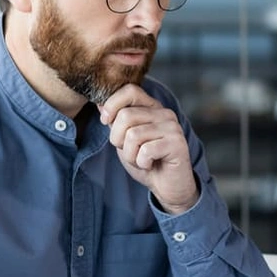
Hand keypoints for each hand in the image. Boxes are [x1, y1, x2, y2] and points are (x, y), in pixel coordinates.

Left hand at [99, 84, 199, 213]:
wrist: (167, 186)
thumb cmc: (146, 161)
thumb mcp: (125, 139)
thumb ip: (116, 121)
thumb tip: (99, 103)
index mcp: (152, 107)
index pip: (130, 91)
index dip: (112, 105)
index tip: (105, 121)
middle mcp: (165, 113)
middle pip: (126, 116)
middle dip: (118, 139)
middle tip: (129, 151)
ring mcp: (172, 127)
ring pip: (133, 135)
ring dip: (130, 155)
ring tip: (140, 160)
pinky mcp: (177, 143)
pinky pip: (145, 150)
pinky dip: (141, 163)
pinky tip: (150, 165)